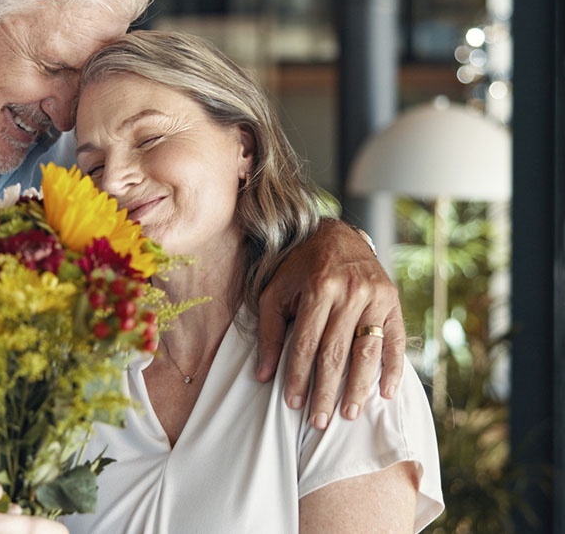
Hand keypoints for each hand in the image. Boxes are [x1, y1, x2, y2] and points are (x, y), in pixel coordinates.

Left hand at [255, 218, 404, 429]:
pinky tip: (385, 394)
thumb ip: (269, 332)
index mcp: (318, 289)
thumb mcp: (275, 291)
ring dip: (358, 387)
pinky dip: (393, 369)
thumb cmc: (299, 269)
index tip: (292, 404)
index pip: (306, 344)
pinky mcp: (393, 302)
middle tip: (319, 422)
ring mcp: (375, 297)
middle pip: (336, 353)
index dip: (298, 376)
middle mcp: (350, 293)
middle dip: (326, 391)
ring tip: (349, 415)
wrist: (337, 235)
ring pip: (366, 351)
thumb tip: (262, 375)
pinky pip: (395, 341)